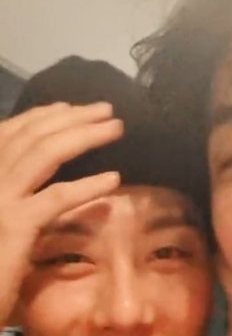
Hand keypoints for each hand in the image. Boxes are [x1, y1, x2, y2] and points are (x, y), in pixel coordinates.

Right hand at [0, 101, 121, 319]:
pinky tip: (113, 179)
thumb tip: (38, 192)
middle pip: (32, 136)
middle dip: (72, 117)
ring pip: (45, 154)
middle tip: (107, 110)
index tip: (72, 108)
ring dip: (84, 136)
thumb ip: (14, 203)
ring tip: (116, 129)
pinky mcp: (14, 226)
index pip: (10, 134)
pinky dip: (88, 186)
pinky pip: (57, 198)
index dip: (43, 116)